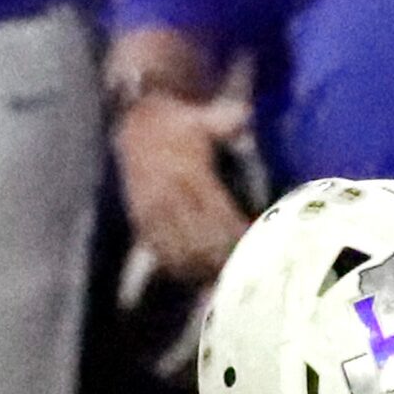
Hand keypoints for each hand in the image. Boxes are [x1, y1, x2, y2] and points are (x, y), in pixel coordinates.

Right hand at [114, 92, 254, 284]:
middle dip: (226, 258)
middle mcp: (167, 195)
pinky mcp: (141, 223)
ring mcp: (152, 212)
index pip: (217, 213)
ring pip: (182, 252)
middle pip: (202, 239)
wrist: (136, 127)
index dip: (238, 233)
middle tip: (250, 271)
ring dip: (206, 269)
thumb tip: (246, 115)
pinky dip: (182, 269)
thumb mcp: (202, 119)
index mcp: (186, 172)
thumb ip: (226, 121)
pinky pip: (162, 253)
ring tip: (229, 278)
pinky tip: (201, 277)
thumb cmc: (180, 126)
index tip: (257, 246)